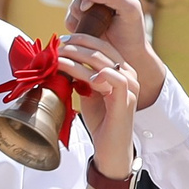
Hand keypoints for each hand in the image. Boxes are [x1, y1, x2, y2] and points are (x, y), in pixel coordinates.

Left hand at [54, 30, 139, 171]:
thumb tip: (64, 60)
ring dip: (80, 58)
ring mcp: (130, 87)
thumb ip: (83, 76)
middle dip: (77, 45)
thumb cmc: (101, 121)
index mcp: (121, 70)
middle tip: (58, 46)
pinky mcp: (126, 101)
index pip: (103, 46)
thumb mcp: (89, 92)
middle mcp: (129, 75)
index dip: (83, 39)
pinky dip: (101, 74)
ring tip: (60, 59)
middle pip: (103, 50)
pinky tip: (85, 76)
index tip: (62, 40)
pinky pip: (117, 80)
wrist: (110, 149)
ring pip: (105, 62)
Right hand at [70, 0, 162, 105]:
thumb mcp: (129, 9)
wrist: (127, 56)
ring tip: (98, 28)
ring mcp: (88, 4)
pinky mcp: (79, 19)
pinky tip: (90, 33)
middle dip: (85, 3)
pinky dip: (76, 27)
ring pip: (73, 3)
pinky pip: (68, 19)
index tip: (92, 5)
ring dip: (82, 17)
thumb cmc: (132, 31)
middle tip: (96, 17)